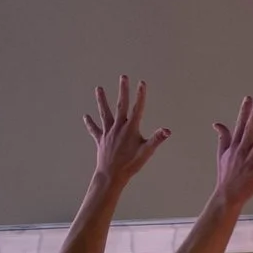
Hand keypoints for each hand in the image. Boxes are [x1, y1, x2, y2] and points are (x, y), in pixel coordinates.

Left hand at [83, 76, 169, 193]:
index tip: (142, 83)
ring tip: (98, 88)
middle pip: (120, 105)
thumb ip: (156, 139)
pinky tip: (86, 116)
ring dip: (101, 100)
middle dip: (123, 90)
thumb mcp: (147, 152)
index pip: (137, 108)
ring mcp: (108, 132)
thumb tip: (167, 130)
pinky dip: (90, 123)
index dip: (140, 95)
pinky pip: (94, 129)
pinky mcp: (101, 139)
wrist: (111, 175)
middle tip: (123, 77)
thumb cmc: (131, 164)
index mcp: (130, 128)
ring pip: (104, 113)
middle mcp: (118, 127)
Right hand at [209, 97, 252, 208]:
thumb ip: (223, 138)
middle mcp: (241, 151)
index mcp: (234, 146)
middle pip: (249, 130)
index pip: (239, 124)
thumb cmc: (226, 173)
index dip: (244, 111)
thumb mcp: (222, 154)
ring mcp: (249, 161)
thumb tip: (217, 123)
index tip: (249, 98)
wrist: (227, 194)